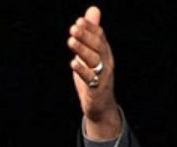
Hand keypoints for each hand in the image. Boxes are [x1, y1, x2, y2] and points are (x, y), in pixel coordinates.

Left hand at [67, 6, 120, 139]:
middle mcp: (106, 62)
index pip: (99, 37)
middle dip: (86, 36)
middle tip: (74, 28)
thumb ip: (90, 33)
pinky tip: (73, 63)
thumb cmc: (94, 77)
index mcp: (105, 52)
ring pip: (93, 60)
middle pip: (97, 46)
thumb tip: (93, 10)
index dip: (90, 28)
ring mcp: (102, 75)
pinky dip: (82, 70)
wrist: (101, 105)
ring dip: (82, 50)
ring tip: (71, 41)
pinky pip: (90, 78)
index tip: (79, 21)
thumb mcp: (91, 53)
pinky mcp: (96, 88)